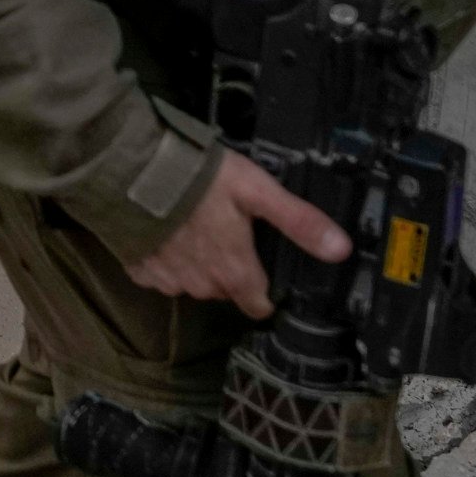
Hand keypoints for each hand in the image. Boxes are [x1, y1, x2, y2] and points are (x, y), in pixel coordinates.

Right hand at [127, 151, 351, 316]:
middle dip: (229, 271)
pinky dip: (164, 260)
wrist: (133, 171)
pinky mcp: (139, 270)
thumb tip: (342, 249)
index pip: (258, 305)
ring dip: (197, 265)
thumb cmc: (201, 181)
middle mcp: (203, 286)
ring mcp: (168, 280)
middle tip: (227, 234)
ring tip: (194, 229)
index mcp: (234, 272)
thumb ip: (298, 221)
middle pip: (225, 290)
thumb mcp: (258, 191)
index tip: (264, 272)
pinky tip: (164, 233)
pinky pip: (159, 275)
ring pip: (193, 283)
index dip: (264, 292)